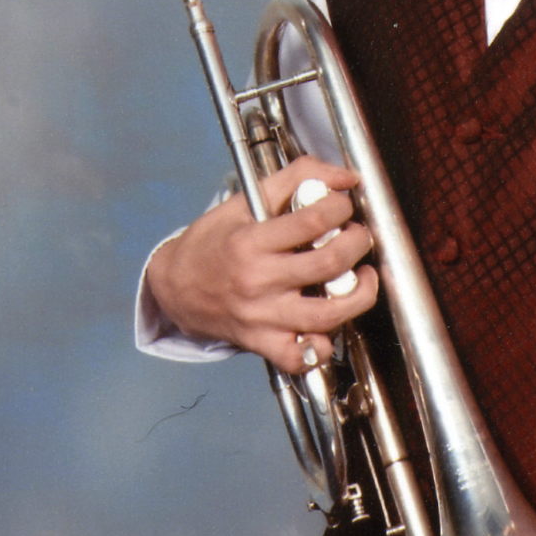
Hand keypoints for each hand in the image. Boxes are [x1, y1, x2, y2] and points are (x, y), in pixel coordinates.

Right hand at [146, 154, 377, 370]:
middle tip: (358, 236)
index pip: (313, 221)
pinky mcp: (263, 344)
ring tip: (362, 278)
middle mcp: (258, 282)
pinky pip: (302, 358)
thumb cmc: (213, 242)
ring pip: (326, 315)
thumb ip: (295, 178)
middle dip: (358, 243)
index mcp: (251, 242)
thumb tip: (345, 177)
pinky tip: (331, 324)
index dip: (340, 207)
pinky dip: (324, 346)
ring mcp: (262, 318)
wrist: (174, 288)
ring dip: (359, 295)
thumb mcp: (245, 200)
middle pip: (328, 264)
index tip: (342, 205)